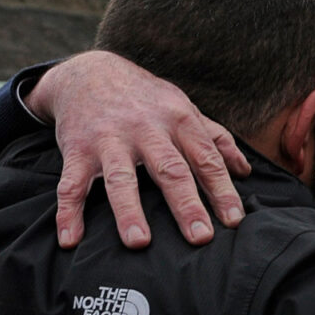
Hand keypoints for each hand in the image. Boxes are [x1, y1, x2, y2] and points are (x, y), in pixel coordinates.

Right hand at [26, 51, 252, 248]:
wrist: (90, 72)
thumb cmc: (146, 99)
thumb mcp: (184, 109)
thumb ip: (215, 139)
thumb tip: (245, 171)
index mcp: (178, 120)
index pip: (206, 159)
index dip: (221, 190)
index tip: (234, 220)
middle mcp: (146, 128)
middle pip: (170, 169)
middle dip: (186, 204)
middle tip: (201, 238)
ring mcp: (109, 139)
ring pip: (120, 178)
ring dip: (129, 210)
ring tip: (139, 242)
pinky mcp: (77, 150)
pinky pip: (71, 184)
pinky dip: (68, 212)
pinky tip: (71, 239)